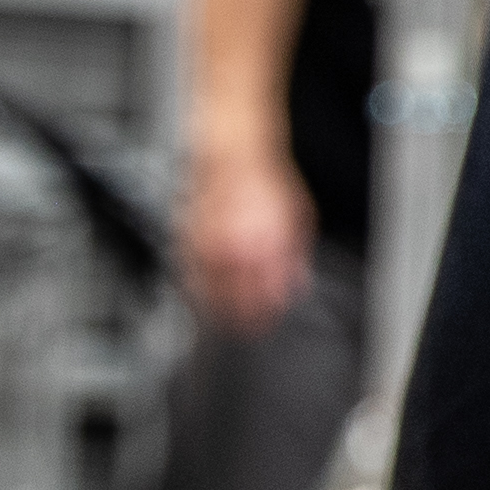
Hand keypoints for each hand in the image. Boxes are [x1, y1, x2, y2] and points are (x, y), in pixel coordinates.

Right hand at [180, 140, 309, 334]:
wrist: (234, 158)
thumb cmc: (269, 186)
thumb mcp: (300, 217)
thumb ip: (298, 253)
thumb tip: (299, 282)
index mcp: (267, 246)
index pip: (266, 296)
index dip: (267, 315)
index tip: (267, 324)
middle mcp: (237, 250)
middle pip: (236, 302)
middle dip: (242, 321)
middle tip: (246, 331)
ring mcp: (209, 247)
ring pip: (208, 294)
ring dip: (217, 311)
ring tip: (224, 321)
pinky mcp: (189, 241)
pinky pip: (190, 276)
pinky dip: (197, 290)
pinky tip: (204, 296)